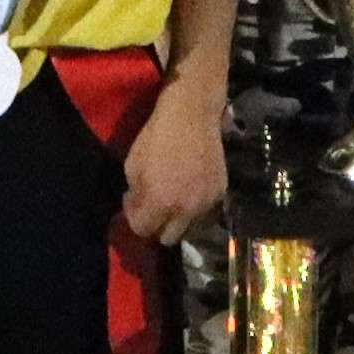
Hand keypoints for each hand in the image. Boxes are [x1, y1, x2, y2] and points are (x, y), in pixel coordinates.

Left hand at [117, 71, 232, 247]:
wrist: (192, 114)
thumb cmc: (157, 136)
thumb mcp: (133, 165)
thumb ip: (135, 194)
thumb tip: (138, 207)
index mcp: (160, 203)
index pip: (142, 230)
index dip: (134, 217)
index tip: (133, 200)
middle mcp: (185, 210)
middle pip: (168, 238)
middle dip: (157, 226)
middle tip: (153, 206)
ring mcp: (205, 203)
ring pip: (190, 229)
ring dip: (178, 220)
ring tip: (174, 200)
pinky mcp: (220, 193)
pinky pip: (205, 213)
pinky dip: (195, 208)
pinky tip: (190, 189)